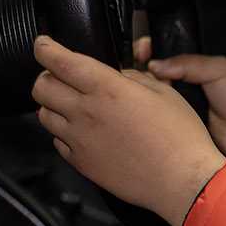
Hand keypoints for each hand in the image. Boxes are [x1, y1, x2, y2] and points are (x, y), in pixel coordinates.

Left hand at [32, 36, 225, 225]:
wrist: (183, 181)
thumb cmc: (180, 138)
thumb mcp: (163, 92)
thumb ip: (133, 77)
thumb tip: (118, 75)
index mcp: (108, 89)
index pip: (59, 61)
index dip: (44, 48)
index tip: (43, 44)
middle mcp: (88, 113)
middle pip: (41, 87)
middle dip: (45, 76)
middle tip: (59, 76)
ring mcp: (81, 141)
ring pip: (44, 116)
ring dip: (53, 105)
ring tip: (72, 105)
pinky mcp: (82, 163)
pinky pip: (58, 143)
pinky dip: (64, 133)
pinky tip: (84, 132)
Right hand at [134, 34, 225, 157]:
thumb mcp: (220, 70)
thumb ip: (188, 63)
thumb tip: (157, 64)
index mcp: (192, 70)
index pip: (161, 56)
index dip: (148, 52)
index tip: (142, 53)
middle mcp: (182, 89)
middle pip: (150, 77)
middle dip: (143, 73)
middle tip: (151, 76)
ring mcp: (177, 111)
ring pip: (150, 100)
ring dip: (149, 96)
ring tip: (160, 94)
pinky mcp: (175, 131)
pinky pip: (157, 123)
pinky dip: (154, 118)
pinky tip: (157, 114)